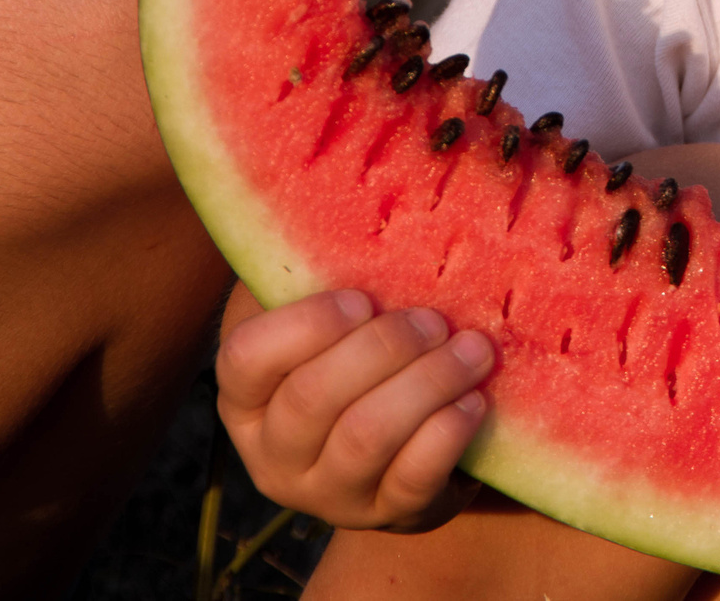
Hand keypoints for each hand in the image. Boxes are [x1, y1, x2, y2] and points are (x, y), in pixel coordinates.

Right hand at [215, 284, 496, 531]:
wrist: (409, 444)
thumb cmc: (360, 353)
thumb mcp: (325, 314)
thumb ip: (317, 269)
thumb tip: (347, 203)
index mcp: (246, 397)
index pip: (245, 361)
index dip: (304, 326)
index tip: (361, 298)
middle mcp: (274, 455)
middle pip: (312, 400)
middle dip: (382, 350)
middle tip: (433, 319)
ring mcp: (329, 496)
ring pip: (365, 438)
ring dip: (426, 384)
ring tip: (472, 349)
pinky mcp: (388, 516)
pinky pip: (412, 480)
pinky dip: (447, 434)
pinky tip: (475, 400)